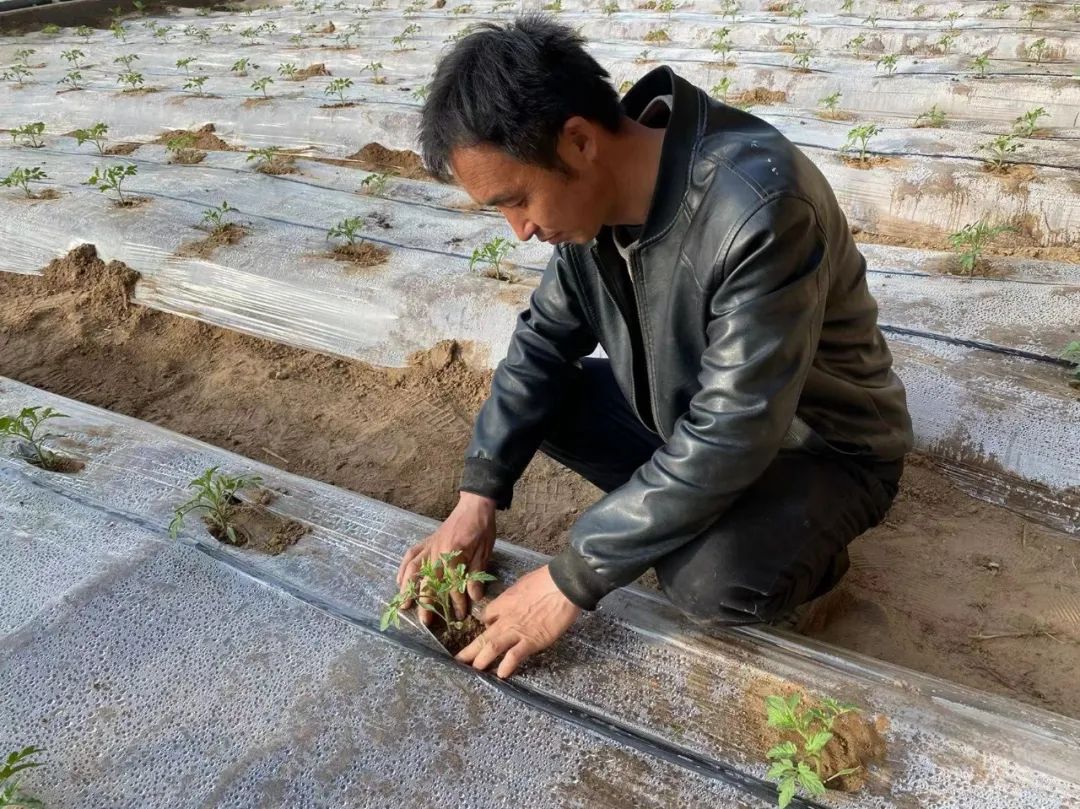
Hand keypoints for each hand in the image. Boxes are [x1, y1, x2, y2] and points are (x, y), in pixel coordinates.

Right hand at [396, 492, 495, 624]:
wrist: (474, 505)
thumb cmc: (482, 528)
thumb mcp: (485, 551)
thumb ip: (477, 574)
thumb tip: (474, 597)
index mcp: (454, 553)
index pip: (453, 583)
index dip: (457, 601)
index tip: (459, 614)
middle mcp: (437, 551)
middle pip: (428, 580)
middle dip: (426, 601)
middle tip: (425, 620)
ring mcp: (429, 546)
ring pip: (413, 569)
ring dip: (408, 587)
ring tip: (404, 604)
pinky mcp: (426, 541)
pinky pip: (410, 556)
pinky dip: (403, 568)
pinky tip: (400, 582)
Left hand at [456, 565, 580, 678]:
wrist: (561, 586)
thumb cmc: (545, 580)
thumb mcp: (522, 584)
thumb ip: (514, 596)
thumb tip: (514, 600)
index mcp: (503, 603)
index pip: (486, 617)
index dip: (484, 625)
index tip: (485, 630)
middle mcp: (505, 619)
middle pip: (483, 636)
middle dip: (470, 650)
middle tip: (460, 661)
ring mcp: (517, 631)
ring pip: (493, 648)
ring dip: (481, 660)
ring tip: (474, 670)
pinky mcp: (531, 641)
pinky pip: (514, 656)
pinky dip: (506, 666)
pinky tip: (501, 674)